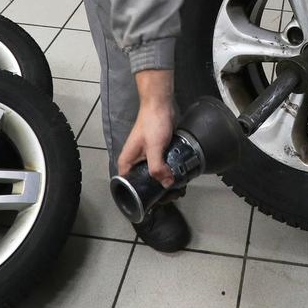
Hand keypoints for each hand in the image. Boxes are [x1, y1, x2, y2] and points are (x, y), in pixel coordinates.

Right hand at [118, 70, 175, 186]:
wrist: (161, 104)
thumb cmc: (152, 124)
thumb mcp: (154, 148)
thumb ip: (157, 167)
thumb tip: (167, 185)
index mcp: (127, 162)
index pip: (128, 186)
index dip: (138, 196)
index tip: (154, 202)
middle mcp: (135, 161)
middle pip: (142, 182)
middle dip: (156, 190)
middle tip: (172, 196)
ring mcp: (147, 156)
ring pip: (154, 174)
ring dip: (165, 181)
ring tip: (179, 189)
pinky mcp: (159, 151)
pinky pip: (163, 166)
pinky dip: (169, 171)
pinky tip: (179, 177)